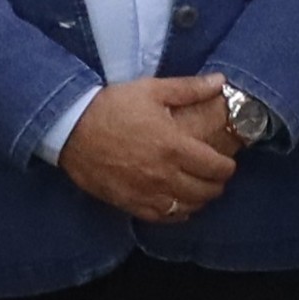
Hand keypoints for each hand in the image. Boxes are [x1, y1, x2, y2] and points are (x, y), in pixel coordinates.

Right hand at [59, 75, 243, 223]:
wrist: (71, 128)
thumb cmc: (112, 106)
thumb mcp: (152, 90)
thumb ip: (189, 88)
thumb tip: (220, 82)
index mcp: (175, 146)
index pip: (216, 168)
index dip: (227, 168)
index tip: (227, 164)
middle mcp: (164, 174)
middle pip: (205, 191)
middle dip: (216, 185)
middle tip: (215, 177)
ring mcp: (146, 192)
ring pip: (186, 208)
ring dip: (198, 201)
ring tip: (199, 190)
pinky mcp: (129, 203)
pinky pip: (162, 217)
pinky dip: (176, 214)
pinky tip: (178, 205)